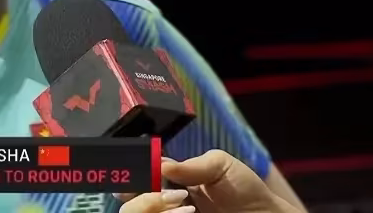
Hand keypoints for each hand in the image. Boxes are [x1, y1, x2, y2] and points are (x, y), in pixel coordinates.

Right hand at [118, 151, 298, 212]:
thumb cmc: (245, 190)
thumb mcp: (220, 165)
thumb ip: (190, 165)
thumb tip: (161, 164)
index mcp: (167, 181)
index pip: (135, 179)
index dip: (129, 177)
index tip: (140, 175)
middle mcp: (162, 203)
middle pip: (127, 205)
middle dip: (144, 198)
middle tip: (172, 195)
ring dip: (156, 210)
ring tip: (188, 209)